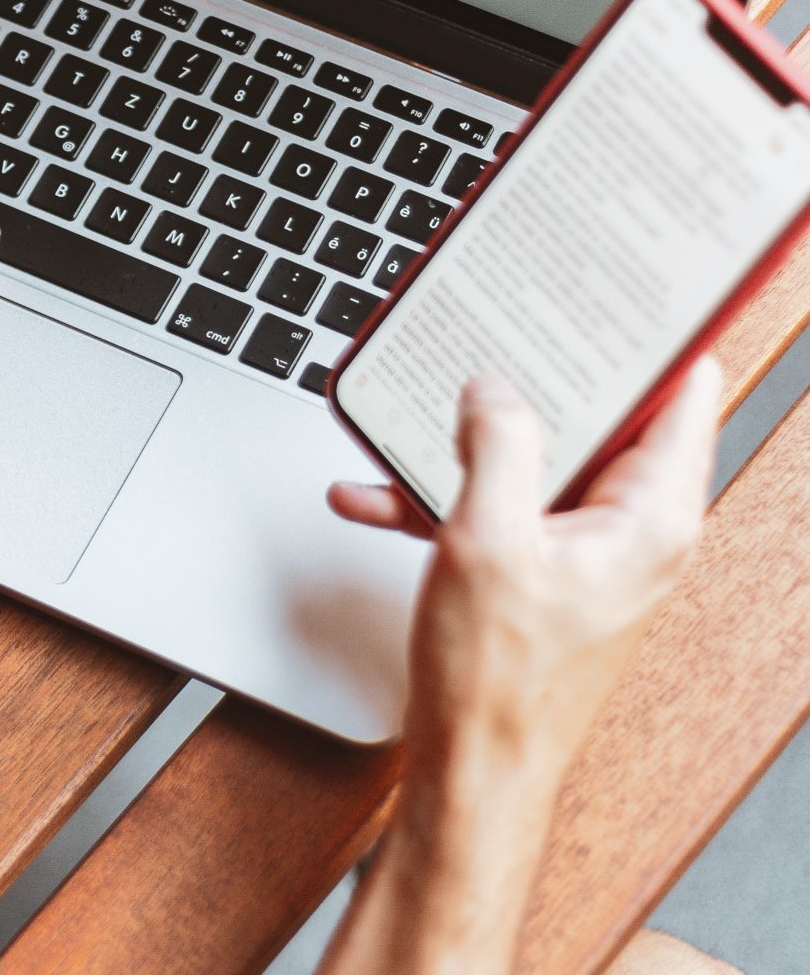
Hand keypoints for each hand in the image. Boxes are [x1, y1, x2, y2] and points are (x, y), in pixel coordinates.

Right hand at [329, 360, 720, 771]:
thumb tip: (495, 389)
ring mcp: (585, 549)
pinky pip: (497, 507)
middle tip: (502, 328)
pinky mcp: (541, 569)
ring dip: (469, 440)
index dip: (658, 335)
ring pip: (535, 460)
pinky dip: (442, 494)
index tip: (629, 289)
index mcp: (649, 516)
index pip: (681, 395)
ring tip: (414, 417)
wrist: (472, 767)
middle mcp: (630, 529)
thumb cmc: (500, 680)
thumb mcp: (489, 539)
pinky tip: (377, 492)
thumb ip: (497, 445)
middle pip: (598, 418)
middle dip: (540, 376)